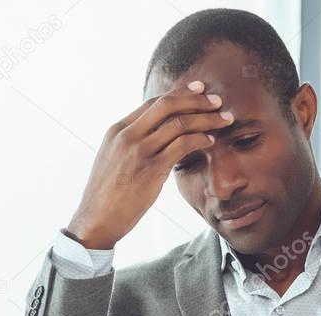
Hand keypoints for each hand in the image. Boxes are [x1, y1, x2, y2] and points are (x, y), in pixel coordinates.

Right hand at [67, 81, 233, 248]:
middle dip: (196, 99)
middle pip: (167, 105)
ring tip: (224, 119)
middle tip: (217, 100)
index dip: (180, 94)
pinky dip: (200, 139)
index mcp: (118, 129)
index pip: (153, 102)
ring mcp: (139, 151)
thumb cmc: (107, 195)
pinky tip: (210, 141)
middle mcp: (127, 135)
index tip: (199, 90)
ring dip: (206, 119)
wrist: (96, 220)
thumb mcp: (113, 159)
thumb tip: (156, 136)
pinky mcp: (151, 169)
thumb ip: (132, 143)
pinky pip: (182, 145)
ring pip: (179, 123)